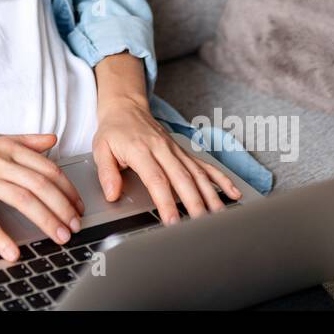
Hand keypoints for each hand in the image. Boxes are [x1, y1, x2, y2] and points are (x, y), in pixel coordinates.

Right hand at [0, 131, 86, 261]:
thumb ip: (25, 140)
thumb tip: (52, 140)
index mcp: (8, 148)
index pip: (47, 169)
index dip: (67, 189)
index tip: (78, 206)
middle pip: (40, 186)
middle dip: (63, 208)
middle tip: (75, 226)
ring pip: (22, 200)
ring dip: (45, 221)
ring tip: (59, 237)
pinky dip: (1, 237)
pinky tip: (13, 251)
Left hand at [92, 97, 241, 222]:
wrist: (126, 107)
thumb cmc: (114, 130)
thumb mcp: (100, 148)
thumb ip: (106, 172)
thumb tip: (112, 194)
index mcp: (141, 150)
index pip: (156, 180)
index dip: (166, 202)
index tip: (172, 221)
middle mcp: (163, 150)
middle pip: (183, 179)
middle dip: (194, 204)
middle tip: (202, 225)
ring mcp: (176, 151)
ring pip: (198, 174)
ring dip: (211, 195)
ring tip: (220, 216)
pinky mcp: (184, 152)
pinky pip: (205, 165)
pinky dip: (221, 179)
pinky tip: (233, 193)